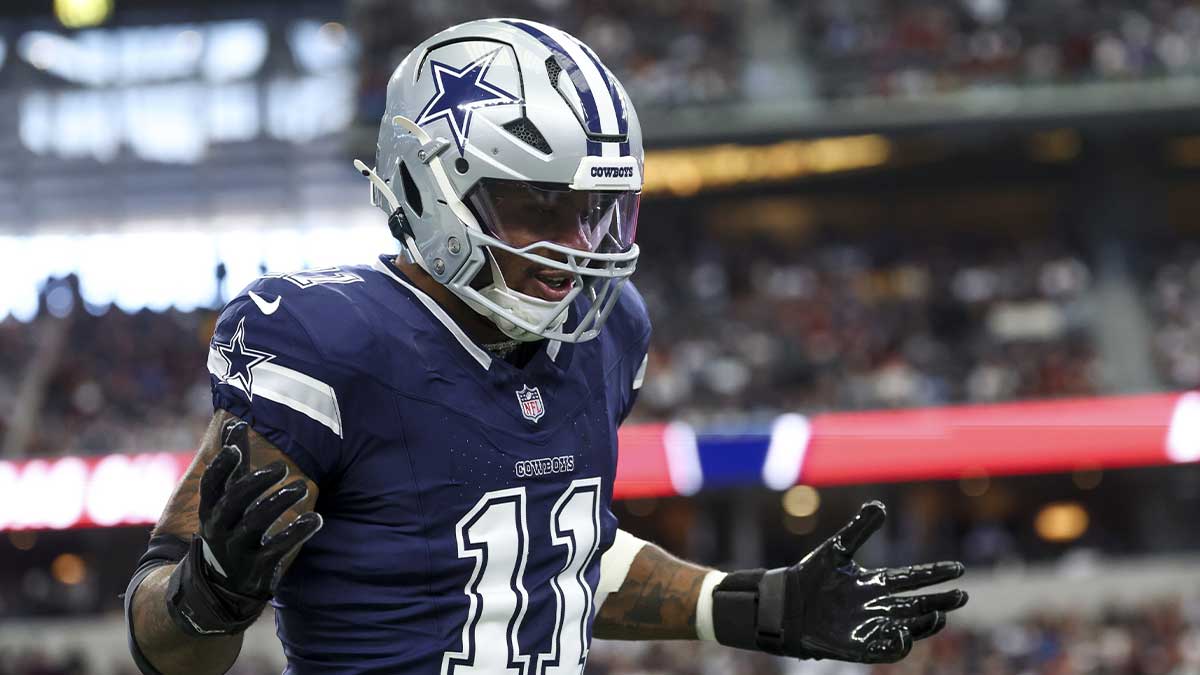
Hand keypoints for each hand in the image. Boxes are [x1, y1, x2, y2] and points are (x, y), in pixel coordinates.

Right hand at [166, 419, 322, 635]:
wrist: (220, 585)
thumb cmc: (229, 526)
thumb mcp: (227, 497)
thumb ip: (234, 463)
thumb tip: (235, 422)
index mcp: (211, 508)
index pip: (211, 484)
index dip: (221, 466)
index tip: (234, 447)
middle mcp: (219, 528)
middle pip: (232, 501)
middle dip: (255, 482)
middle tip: (282, 466)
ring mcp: (237, 549)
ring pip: (254, 523)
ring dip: (279, 502)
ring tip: (301, 487)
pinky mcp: (257, 566)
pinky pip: (277, 548)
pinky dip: (297, 532)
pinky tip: (316, 519)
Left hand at [712, 501, 966, 662]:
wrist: (784, 603)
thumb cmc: (809, 576)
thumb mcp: (837, 549)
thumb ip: (859, 529)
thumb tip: (880, 505)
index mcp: (876, 583)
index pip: (912, 578)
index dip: (935, 574)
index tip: (958, 568)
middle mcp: (878, 606)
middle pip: (918, 605)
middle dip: (940, 601)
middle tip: (961, 596)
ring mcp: (869, 626)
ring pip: (908, 628)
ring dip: (924, 624)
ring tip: (938, 615)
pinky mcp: (857, 645)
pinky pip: (883, 649)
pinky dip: (896, 644)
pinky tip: (905, 635)